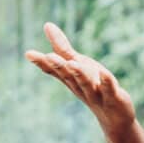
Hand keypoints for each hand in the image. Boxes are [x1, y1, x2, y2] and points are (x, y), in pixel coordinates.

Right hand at [25, 22, 135, 139]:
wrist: (114, 117)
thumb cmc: (93, 87)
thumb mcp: (78, 65)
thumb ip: (62, 48)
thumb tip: (46, 25)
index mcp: (70, 79)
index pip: (54, 71)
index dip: (42, 63)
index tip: (29, 53)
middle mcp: (80, 87)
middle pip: (68, 76)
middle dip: (59, 66)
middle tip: (48, 56)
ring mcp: (96, 94)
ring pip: (86, 83)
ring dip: (79, 74)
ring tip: (73, 64)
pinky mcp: (114, 97)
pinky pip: (110, 89)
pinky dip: (107, 82)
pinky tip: (105, 73)